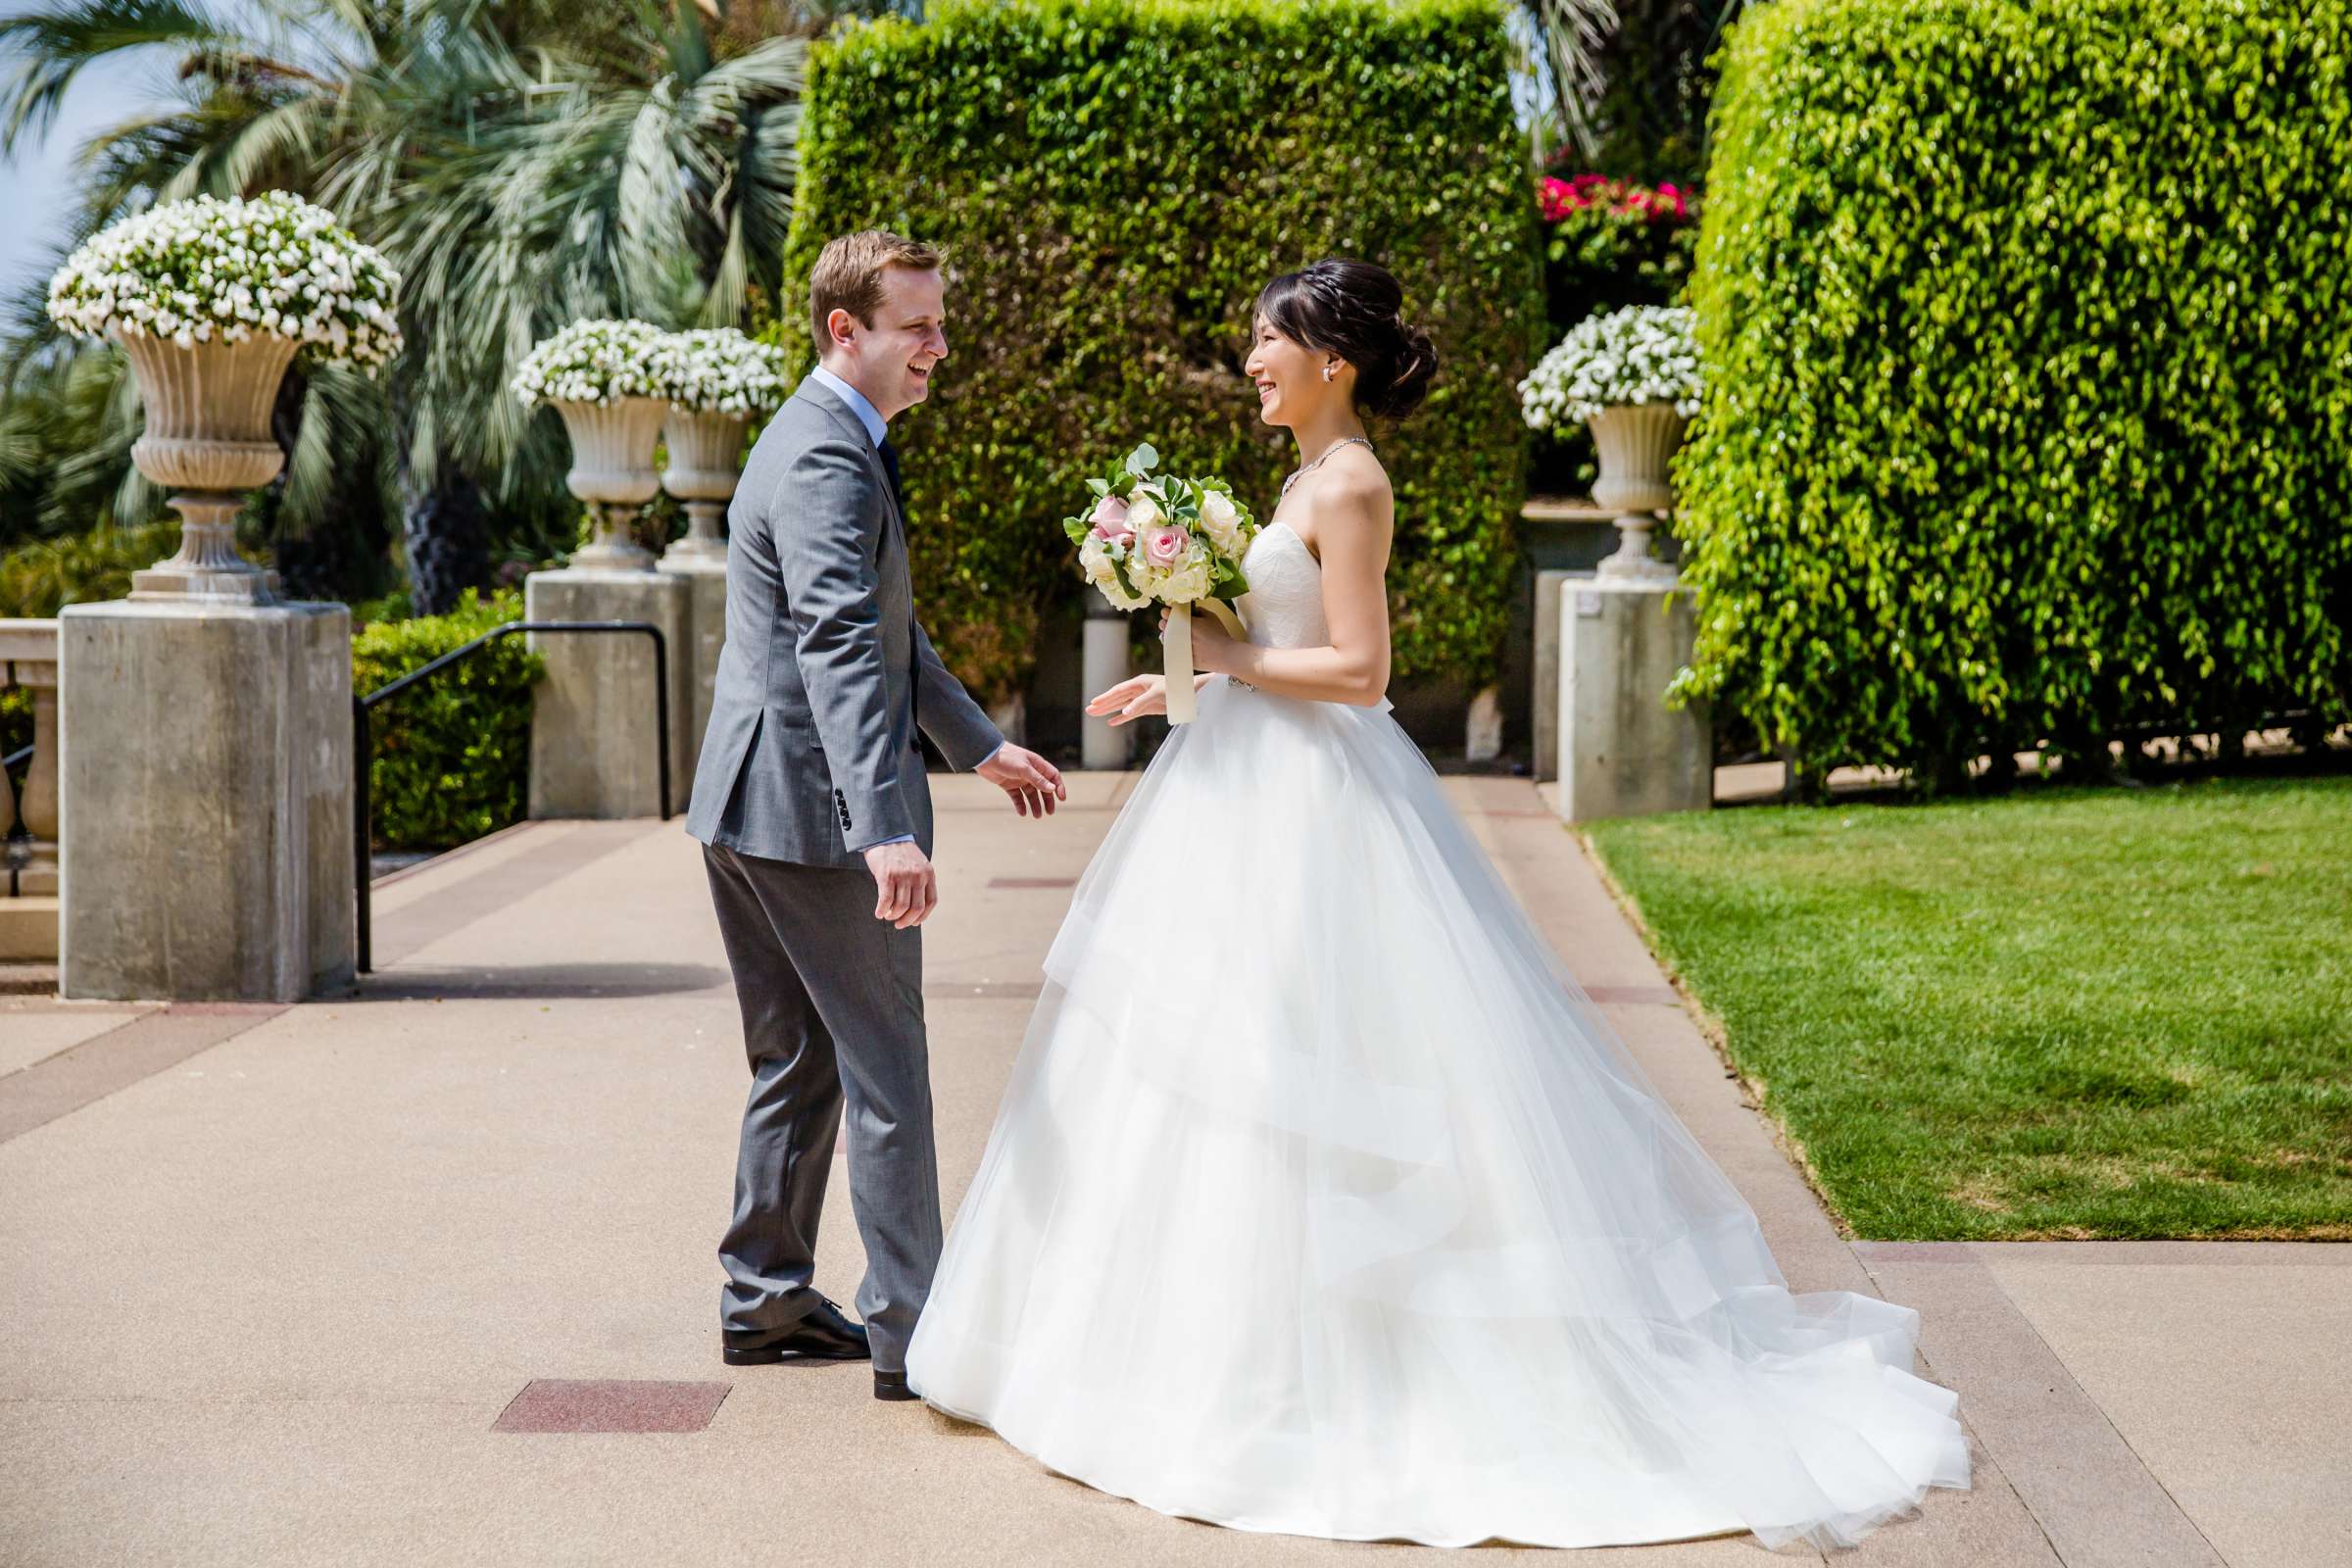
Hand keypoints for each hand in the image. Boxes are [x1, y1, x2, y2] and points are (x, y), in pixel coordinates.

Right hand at [861, 839, 936, 927]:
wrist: (885, 835)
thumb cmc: (900, 853)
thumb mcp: (918, 865)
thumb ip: (920, 882)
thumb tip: (916, 910)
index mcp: (928, 874)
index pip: (931, 902)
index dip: (923, 916)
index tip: (914, 922)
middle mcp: (918, 876)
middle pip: (916, 908)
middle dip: (907, 921)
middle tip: (899, 924)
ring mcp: (903, 876)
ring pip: (901, 907)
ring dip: (893, 916)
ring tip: (888, 916)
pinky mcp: (887, 876)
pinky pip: (885, 901)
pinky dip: (882, 910)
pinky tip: (879, 913)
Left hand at [975, 742, 1066, 819]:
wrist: (985, 756)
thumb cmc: (1006, 757)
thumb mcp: (1024, 769)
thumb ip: (1038, 779)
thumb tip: (1052, 789)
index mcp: (1037, 765)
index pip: (1053, 777)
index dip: (1059, 787)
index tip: (1061, 799)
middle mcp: (1030, 772)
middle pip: (1043, 788)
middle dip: (1047, 800)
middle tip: (1049, 812)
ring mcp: (1019, 779)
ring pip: (1031, 794)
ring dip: (1035, 805)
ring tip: (1036, 816)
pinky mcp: (1009, 785)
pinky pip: (1017, 797)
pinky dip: (1020, 805)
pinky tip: (1022, 813)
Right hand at [1085, 671, 1213, 724]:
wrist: (1193, 693)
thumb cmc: (1177, 690)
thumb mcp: (1158, 696)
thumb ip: (1140, 704)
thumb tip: (1124, 712)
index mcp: (1140, 683)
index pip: (1118, 691)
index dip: (1106, 698)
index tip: (1093, 703)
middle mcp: (1139, 689)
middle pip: (1117, 697)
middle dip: (1103, 704)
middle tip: (1088, 710)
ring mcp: (1143, 699)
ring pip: (1122, 705)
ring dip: (1109, 710)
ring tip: (1094, 714)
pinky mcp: (1149, 708)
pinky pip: (1132, 713)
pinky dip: (1122, 717)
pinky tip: (1112, 722)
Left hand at [1158, 603, 1236, 673]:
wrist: (1225, 655)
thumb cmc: (1219, 635)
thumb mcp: (1211, 616)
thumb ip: (1198, 611)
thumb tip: (1191, 610)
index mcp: (1183, 621)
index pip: (1165, 612)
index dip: (1168, 611)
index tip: (1173, 612)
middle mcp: (1177, 634)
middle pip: (1162, 625)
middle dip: (1167, 623)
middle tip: (1176, 624)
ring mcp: (1176, 647)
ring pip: (1164, 638)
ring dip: (1169, 635)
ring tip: (1180, 636)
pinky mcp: (1178, 658)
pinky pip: (1170, 650)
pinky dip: (1174, 647)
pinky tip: (1183, 646)